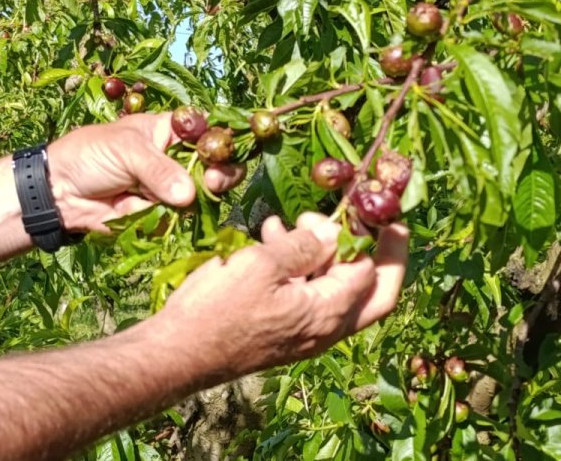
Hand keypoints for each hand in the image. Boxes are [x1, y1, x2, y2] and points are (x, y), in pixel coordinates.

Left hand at [46, 113, 245, 232]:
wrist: (60, 192)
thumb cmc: (90, 155)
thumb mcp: (125, 151)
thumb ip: (158, 170)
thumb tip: (188, 194)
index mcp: (170, 131)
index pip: (206, 132)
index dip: (221, 141)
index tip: (226, 153)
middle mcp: (176, 158)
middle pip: (214, 165)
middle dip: (219, 174)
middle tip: (213, 182)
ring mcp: (170, 187)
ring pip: (200, 195)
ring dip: (197, 200)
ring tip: (184, 201)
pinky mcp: (161, 214)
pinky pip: (178, 219)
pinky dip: (173, 220)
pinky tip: (163, 215)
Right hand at [155, 213, 408, 380]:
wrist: (178, 354)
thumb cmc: (216, 309)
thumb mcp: (260, 266)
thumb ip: (304, 247)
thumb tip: (334, 233)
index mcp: (327, 313)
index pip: (371, 272)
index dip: (374, 237)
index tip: (370, 206)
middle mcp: (325, 329)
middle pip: (375, 294)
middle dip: (382, 256)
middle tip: (380, 223)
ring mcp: (306, 334)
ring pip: (337, 290)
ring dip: (326, 253)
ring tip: (290, 220)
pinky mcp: (284, 331)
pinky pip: (308, 295)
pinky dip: (301, 266)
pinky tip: (270, 239)